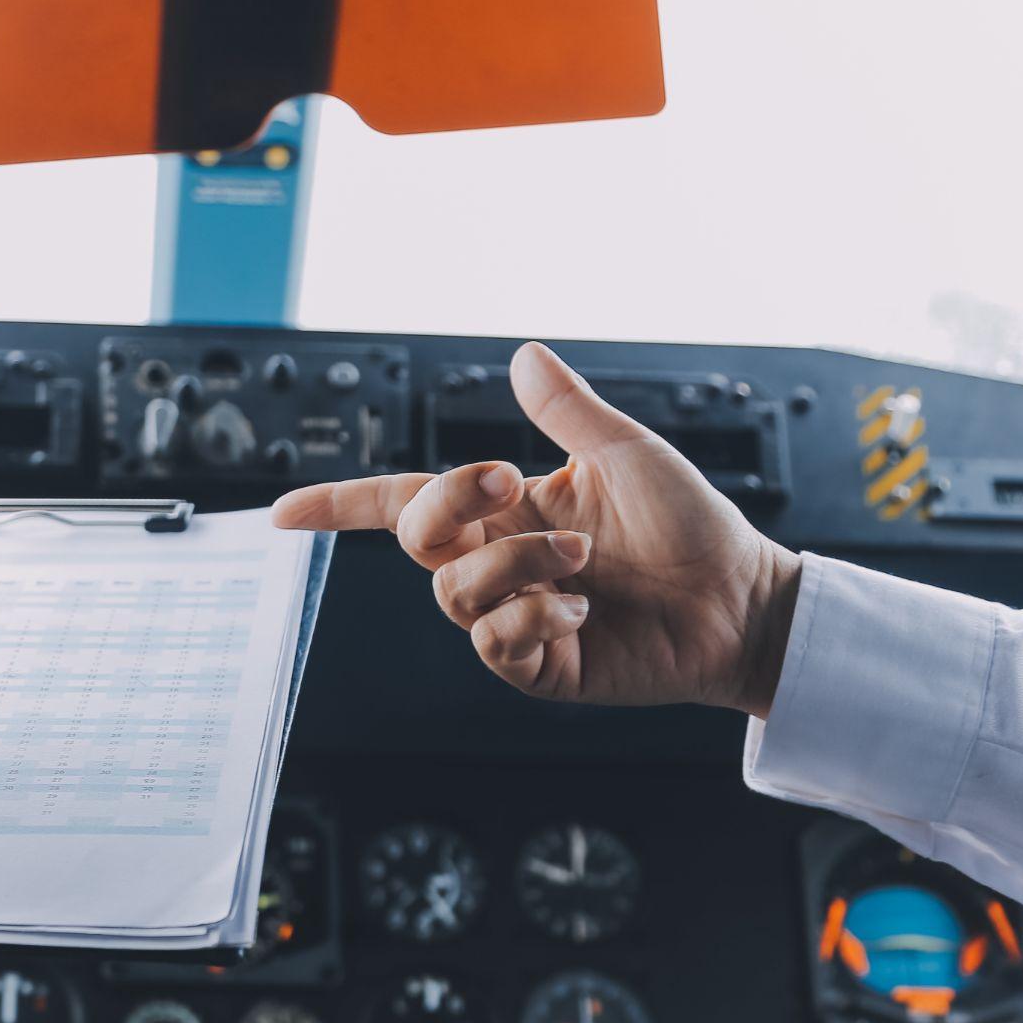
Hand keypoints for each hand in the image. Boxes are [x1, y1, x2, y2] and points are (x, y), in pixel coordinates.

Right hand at [272, 343, 801, 717]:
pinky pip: (494, 644)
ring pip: (454, 593)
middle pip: (415, 539)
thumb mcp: (626, 453)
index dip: (338, 506)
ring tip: (581, 558)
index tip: (282, 514)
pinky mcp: (537, 667)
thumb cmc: (691, 527)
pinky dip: (534, 619)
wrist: (740, 602)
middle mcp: (497, 563)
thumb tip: (523, 354)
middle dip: (445, 503)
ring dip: (515, 565)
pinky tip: (582, 612)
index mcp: (505, 509)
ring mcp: (513, 619)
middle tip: (506, 479)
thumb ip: (566, 411)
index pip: (404, 503)